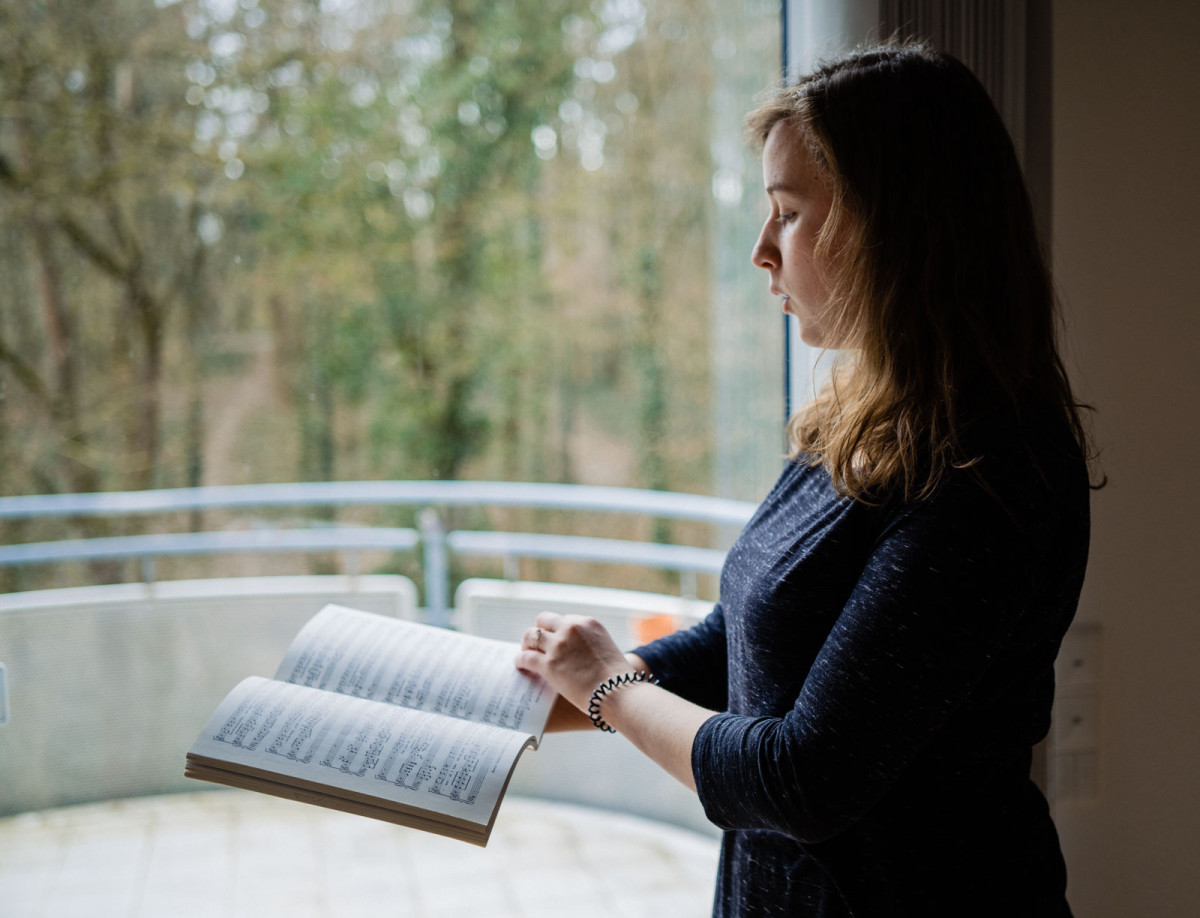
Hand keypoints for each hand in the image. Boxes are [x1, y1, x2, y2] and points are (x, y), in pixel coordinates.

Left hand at [514, 612, 631, 714]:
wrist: (617, 693)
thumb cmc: (617, 679)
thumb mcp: (607, 649)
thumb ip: (591, 645)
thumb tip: (579, 655)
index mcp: (588, 623)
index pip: (565, 620)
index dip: (557, 631)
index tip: (554, 640)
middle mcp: (571, 628)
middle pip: (544, 620)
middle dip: (539, 631)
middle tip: (536, 644)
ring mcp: (558, 645)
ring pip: (531, 635)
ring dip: (526, 644)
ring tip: (525, 652)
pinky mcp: (548, 663)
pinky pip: (526, 657)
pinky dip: (520, 660)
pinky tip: (520, 666)